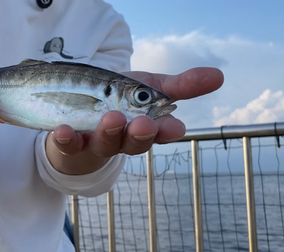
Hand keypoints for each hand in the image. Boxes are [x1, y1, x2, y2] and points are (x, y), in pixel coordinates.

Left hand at [46, 67, 223, 174]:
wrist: (79, 117)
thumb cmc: (120, 103)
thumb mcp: (149, 90)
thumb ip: (180, 85)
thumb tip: (219, 76)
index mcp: (144, 127)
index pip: (160, 132)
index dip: (166, 131)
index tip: (173, 127)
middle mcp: (122, 139)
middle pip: (133, 142)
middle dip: (139, 134)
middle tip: (142, 124)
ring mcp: (95, 142)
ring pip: (104, 143)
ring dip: (109, 133)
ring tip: (111, 119)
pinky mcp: (71, 143)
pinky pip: (68, 144)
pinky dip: (67, 139)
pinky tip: (64, 130)